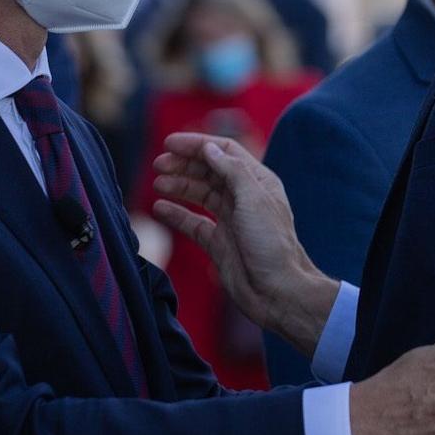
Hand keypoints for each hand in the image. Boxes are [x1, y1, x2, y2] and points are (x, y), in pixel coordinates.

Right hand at [151, 133, 335, 352]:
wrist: (276, 291)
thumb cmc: (271, 245)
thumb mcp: (254, 199)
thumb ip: (231, 170)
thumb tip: (209, 148)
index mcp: (257, 182)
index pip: (224, 151)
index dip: (197, 144)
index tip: (170, 143)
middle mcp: (243, 198)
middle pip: (209, 171)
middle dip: (184, 164)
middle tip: (159, 164)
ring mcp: (230, 220)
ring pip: (199, 194)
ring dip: (178, 185)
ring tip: (157, 183)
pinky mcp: (218, 242)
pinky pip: (193, 222)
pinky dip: (176, 214)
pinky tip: (159, 208)